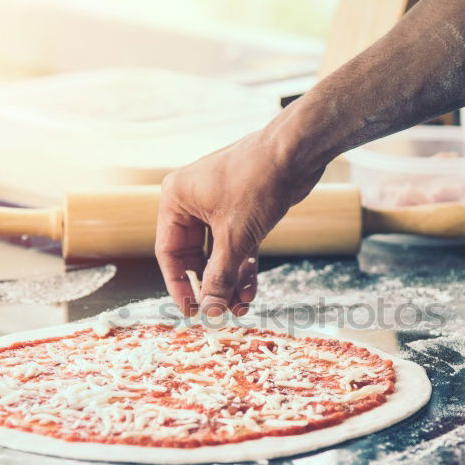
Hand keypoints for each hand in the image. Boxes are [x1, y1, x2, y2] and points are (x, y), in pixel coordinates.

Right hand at [155, 128, 323, 316]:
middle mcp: (193, 202)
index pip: (169, 253)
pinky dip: (243, 268)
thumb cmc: (257, 181)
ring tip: (239, 308)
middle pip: (194, 256)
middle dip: (209, 285)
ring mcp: (219, 206)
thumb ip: (219, 276)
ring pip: (219, 254)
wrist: (296, 151)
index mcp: (176, 200)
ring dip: (228, 281)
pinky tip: (250, 292)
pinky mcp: (243, 211)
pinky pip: (237, 246)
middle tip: (219, 313)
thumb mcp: (235, 237)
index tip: (191, 312)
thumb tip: (210, 310)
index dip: (179, 285)